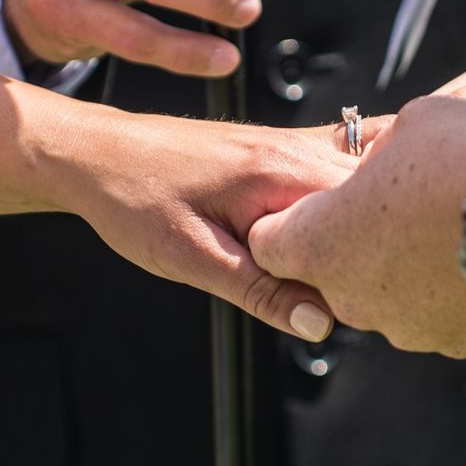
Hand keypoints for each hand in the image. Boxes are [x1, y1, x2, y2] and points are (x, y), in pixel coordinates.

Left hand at [53, 111, 365, 340]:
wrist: (94, 154)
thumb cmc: (131, 199)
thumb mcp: (190, 258)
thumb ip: (261, 291)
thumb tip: (320, 323)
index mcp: (279, 171)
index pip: (362, 219)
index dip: (363, 267)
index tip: (345, 304)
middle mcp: (294, 147)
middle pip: (371, 201)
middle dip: (368, 247)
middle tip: (343, 292)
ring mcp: (291, 143)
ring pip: (358, 187)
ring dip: (355, 228)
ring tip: (333, 267)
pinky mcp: (281, 149)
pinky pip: (335, 172)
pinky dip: (340, 205)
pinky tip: (327, 234)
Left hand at [250, 97, 465, 358]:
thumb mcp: (415, 123)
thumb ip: (382, 147)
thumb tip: (387, 158)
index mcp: (320, 240)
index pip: (272, 240)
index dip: (291, 216)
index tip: (319, 199)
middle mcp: (352, 295)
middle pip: (333, 271)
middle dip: (356, 239)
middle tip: (400, 202)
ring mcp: (405, 325)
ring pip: (389, 295)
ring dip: (409, 264)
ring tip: (453, 222)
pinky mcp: (455, 342)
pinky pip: (441, 311)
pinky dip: (454, 288)